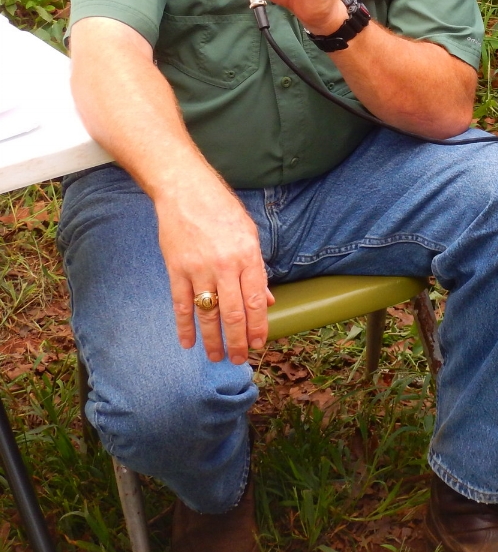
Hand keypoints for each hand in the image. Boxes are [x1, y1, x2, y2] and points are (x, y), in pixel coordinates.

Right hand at [154, 178, 273, 363]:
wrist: (187, 192)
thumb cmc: (223, 212)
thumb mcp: (250, 236)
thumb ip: (258, 270)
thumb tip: (268, 300)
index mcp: (248, 256)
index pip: (256, 300)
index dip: (258, 326)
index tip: (258, 343)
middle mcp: (225, 266)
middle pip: (233, 312)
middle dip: (237, 340)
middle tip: (239, 359)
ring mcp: (199, 269)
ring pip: (208, 313)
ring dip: (213, 339)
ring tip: (217, 357)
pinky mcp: (176, 269)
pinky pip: (181, 304)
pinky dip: (184, 326)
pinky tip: (188, 343)